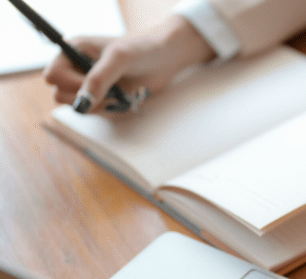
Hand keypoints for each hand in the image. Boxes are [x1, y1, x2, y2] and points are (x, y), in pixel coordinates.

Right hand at [43, 16, 214, 113]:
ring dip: (104, 106)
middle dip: (90, 99)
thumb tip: (81, 104)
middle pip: (62, 97)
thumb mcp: (119, 59)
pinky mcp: (104, 99)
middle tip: (113, 92)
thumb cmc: (142, 49)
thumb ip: (99, 80)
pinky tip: (127, 98)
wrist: (165, 58)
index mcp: (72, 51)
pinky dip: (115, 110)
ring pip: (81, 109)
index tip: (96, 85)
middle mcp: (76, 69)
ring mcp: (90, 86)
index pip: (52, 76)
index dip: (71, 85)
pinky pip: (100, 114)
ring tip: (123, 93)